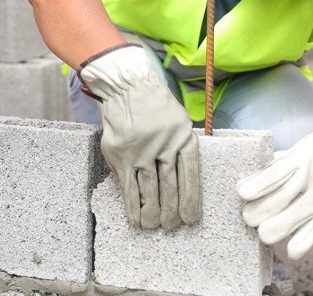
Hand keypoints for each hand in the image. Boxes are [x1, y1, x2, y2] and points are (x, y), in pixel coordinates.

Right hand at [79, 44, 200, 229]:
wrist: (127, 87)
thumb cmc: (155, 106)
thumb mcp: (179, 121)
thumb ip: (181, 148)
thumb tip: (184, 184)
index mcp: (183, 137)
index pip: (190, 175)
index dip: (190, 201)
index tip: (190, 219)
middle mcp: (164, 145)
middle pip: (170, 187)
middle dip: (171, 211)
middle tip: (171, 226)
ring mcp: (141, 151)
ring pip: (149, 190)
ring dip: (152, 213)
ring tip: (154, 226)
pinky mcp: (122, 156)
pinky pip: (129, 187)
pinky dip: (132, 206)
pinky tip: (136, 218)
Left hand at [236, 114, 312, 259]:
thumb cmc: (312, 153)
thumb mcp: (294, 149)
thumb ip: (272, 165)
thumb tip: (244, 183)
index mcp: (301, 159)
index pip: (275, 174)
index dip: (256, 186)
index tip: (241, 193)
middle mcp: (312, 180)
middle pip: (277, 201)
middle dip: (255, 212)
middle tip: (248, 214)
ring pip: (289, 221)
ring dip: (269, 229)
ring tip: (262, 227)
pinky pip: (310, 236)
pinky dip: (298, 246)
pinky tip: (288, 249)